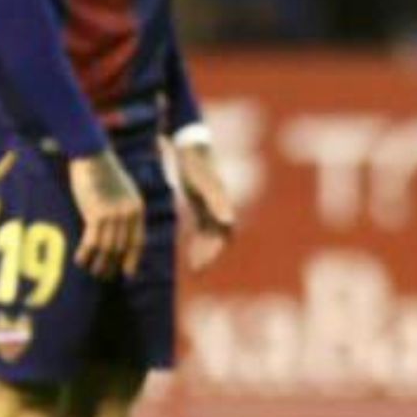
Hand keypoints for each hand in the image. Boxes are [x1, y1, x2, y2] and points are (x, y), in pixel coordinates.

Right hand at [69, 151, 145, 278]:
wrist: (93, 157)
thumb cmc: (105, 174)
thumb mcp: (123, 193)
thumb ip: (123, 211)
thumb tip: (117, 233)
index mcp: (137, 209)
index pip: (138, 241)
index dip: (132, 259)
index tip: (128, 273)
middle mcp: (128, 214)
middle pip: (121, 247)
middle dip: (113, 264)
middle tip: (104, 275)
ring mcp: (113, 214)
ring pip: (107, 248)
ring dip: (100, 263)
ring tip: (93, 272)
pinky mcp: (96, 213)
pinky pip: (91, 241)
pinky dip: (86, 253)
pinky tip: (80, 261)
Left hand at [174, 141, 236, 272]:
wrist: (189, 145)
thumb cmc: (195, 163)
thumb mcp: (203, 182)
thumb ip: (216, 201)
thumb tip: (228, 223)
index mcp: (221, 204)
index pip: (225, 234)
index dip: (216, 250)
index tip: (202, 265)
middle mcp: (219, 207)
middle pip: (219, 237)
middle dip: (210, 255)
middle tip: (197, 271)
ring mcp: (211, 206)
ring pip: (211, 235)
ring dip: (204, 250)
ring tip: (193, 267)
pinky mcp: (202, 203)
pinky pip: (203, 227)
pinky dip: (198, 241)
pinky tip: (188, 251)